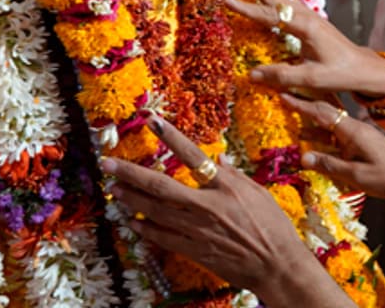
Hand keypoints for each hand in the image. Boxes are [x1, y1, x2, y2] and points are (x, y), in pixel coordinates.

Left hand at [101, 115, 342, 302]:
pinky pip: (161, 237)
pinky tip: (131, 221)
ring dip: (130, 199)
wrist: (276, 265)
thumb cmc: (273, 227)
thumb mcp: (259, 193)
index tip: (152, 120)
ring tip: (112, 189)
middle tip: (108, 163)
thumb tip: (217, 160)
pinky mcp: (193, 250)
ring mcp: (196, 230)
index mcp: (225, 187)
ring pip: (154, 212)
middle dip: (131, 173)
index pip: (193, 155)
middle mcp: (206, 206)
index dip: (171, 136)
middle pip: (160, 186)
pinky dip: (144, 228)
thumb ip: (234, 175)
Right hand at [224, 0, 384, 95]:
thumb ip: (282, 75)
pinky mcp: (308, 16)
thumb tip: (252, 74)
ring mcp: (307, 13)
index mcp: (305, 27)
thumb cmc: (340, 73)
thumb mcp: (312, 78)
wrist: (363, 67)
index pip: (269, 15)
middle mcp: (305, 14)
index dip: (245, 8)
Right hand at [287, 95, 384, 204]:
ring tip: (293, 122)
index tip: (283, 94)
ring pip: (331, 127)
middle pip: (325, 115)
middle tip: (285, 99)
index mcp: (353, 132)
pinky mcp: (363, 146)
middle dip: (304, 107)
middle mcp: (355, 130)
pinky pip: (338, 138)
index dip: (301, 104)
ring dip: (312, 125)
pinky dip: (324, 137)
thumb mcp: (357, 175)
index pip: (322, 113)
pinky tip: (315, 143)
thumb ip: (330, 166)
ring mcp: (360, 137)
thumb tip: (303, 158)